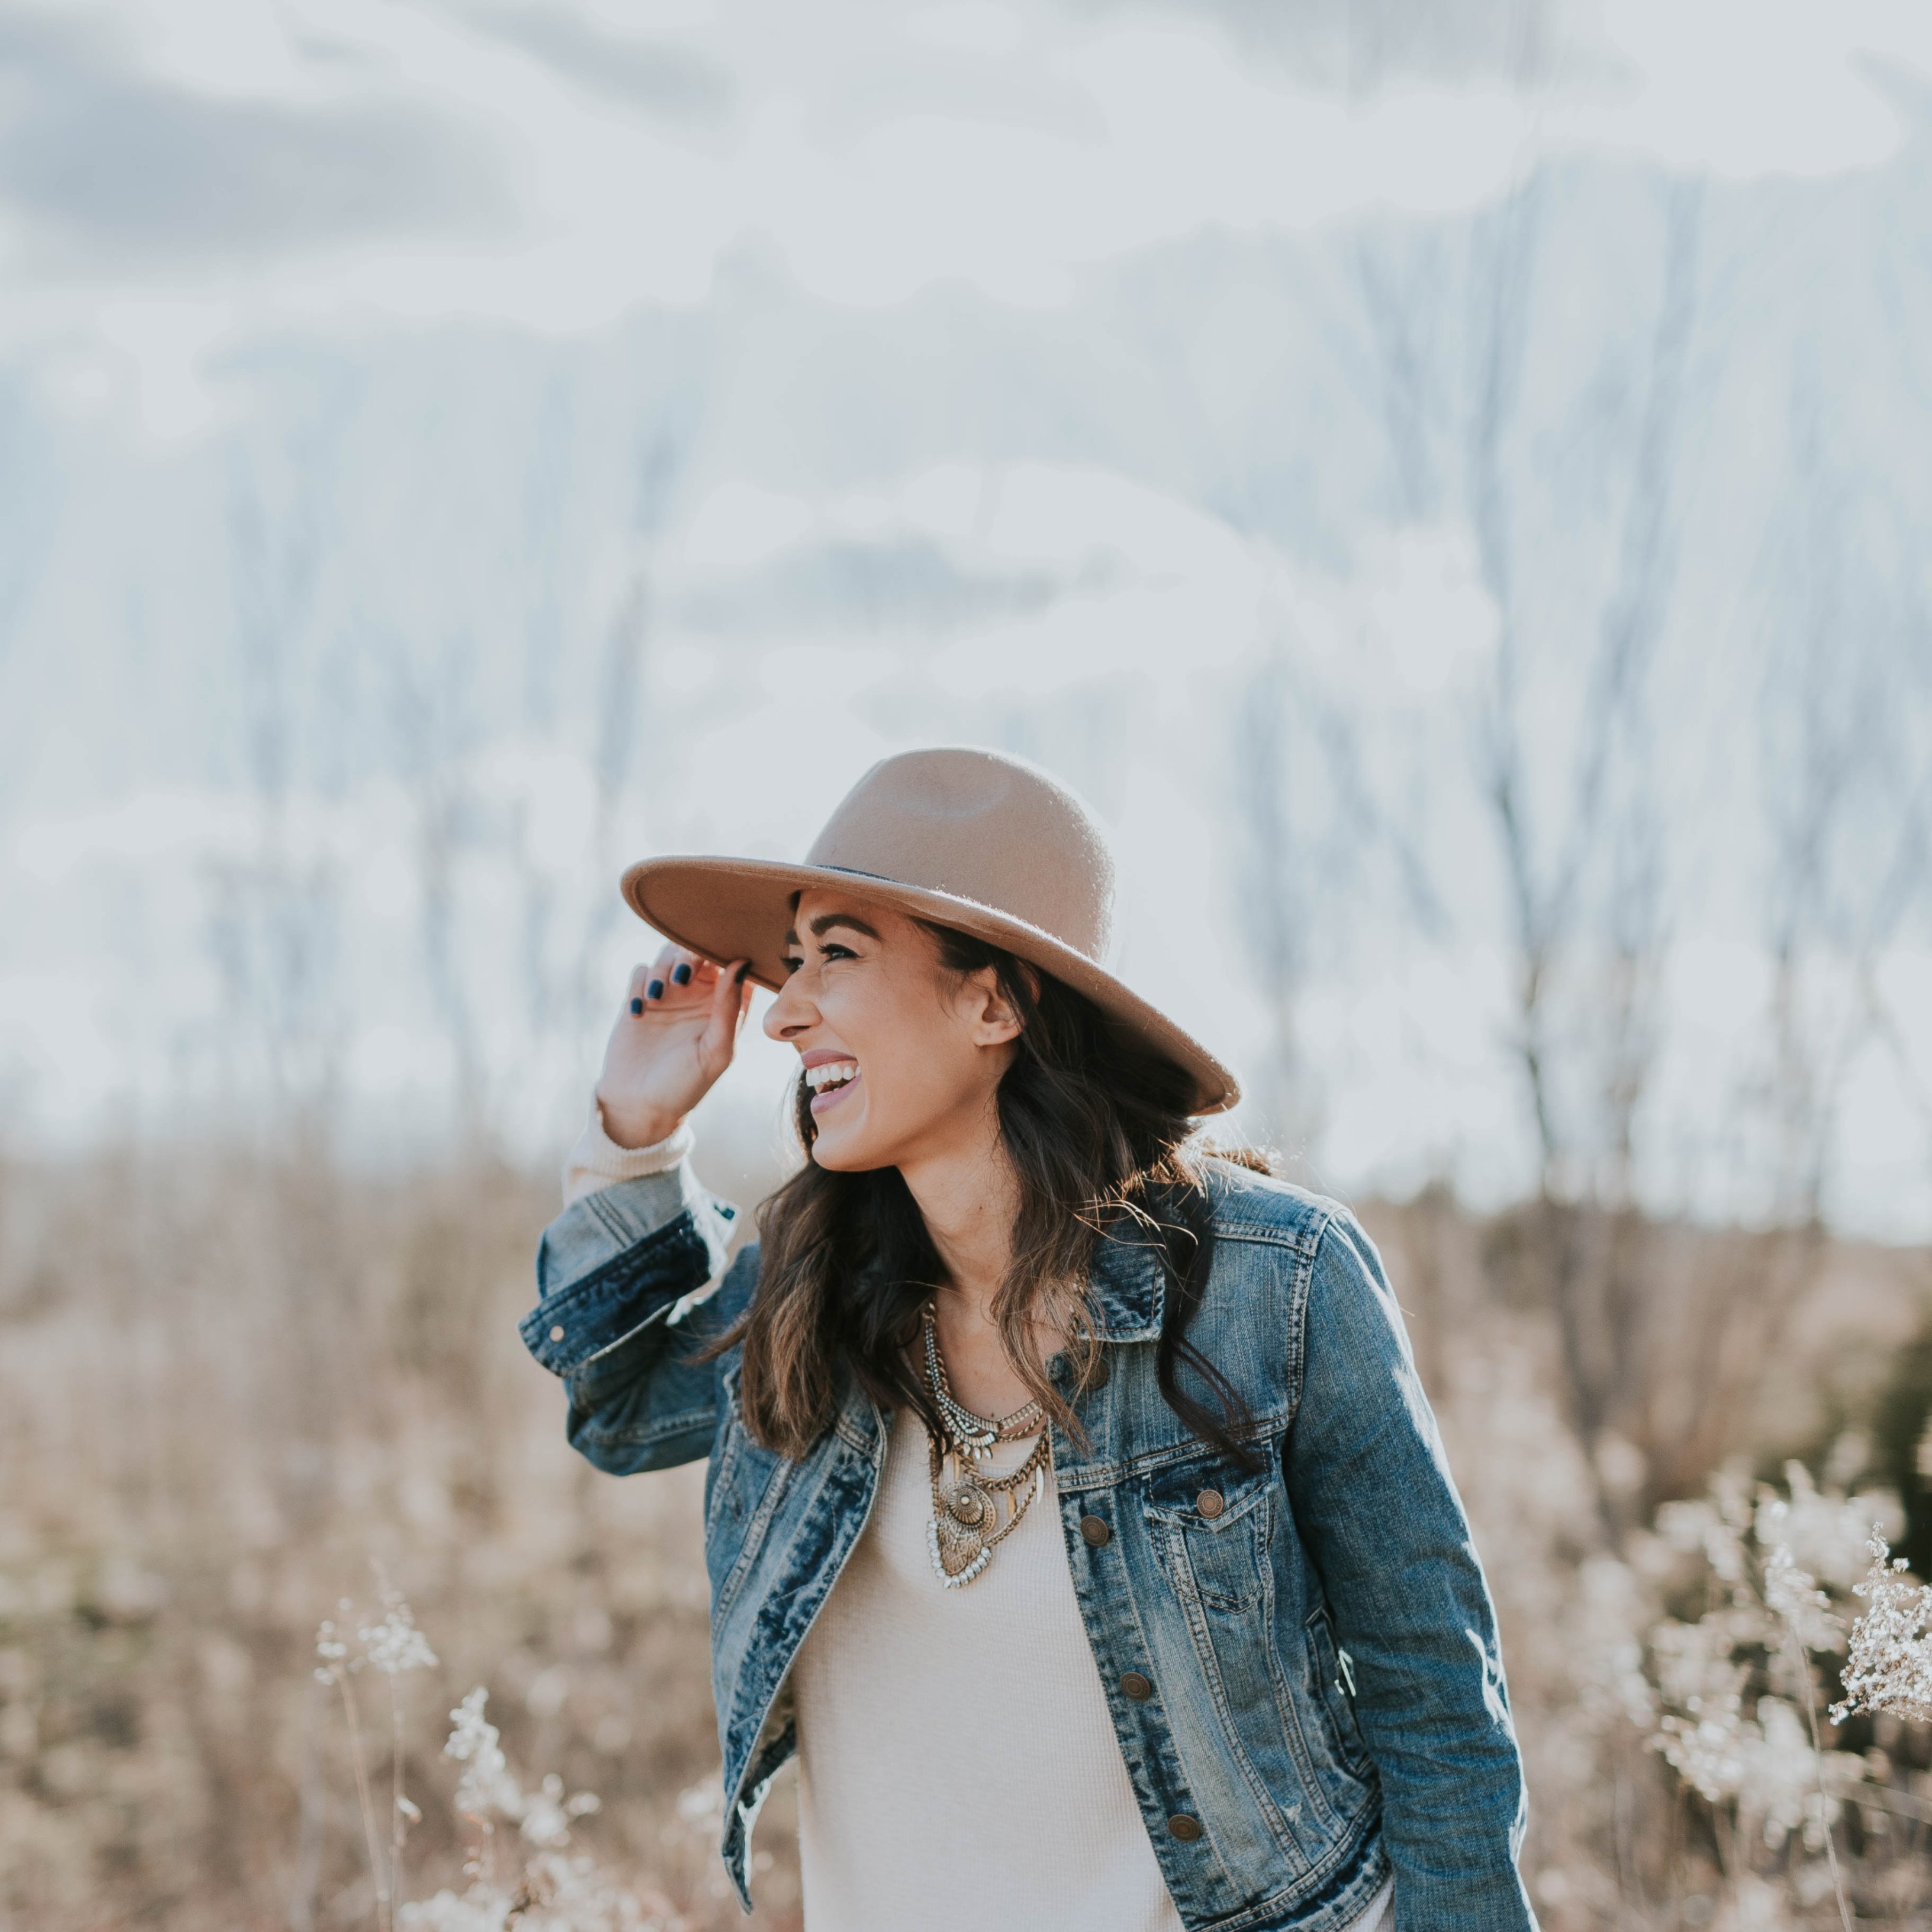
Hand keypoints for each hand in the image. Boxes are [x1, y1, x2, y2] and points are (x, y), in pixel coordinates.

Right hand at [594, 946, 752, 1148]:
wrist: (639, 1106)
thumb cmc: (686, 1085)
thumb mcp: (715, 1051)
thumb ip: (729, 1008)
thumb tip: (740, 964)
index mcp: (727, 1006)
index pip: (736, 964)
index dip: (730, 952)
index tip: (720, 959)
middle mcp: (699, 995)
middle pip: (699, 950)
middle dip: (689, 954)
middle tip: (681, 977)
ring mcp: (669, 995)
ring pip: (668, 954)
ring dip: (662, 968)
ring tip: (657, 996)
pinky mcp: (639, 999)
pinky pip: (640, 971)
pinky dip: (639, 984)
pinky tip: (639, 1013)